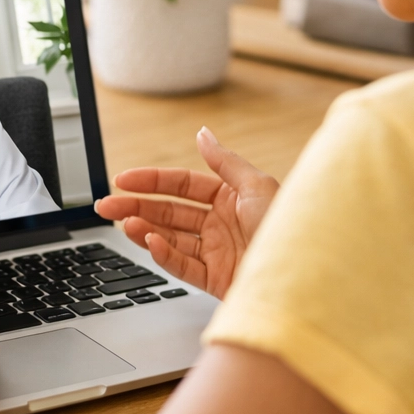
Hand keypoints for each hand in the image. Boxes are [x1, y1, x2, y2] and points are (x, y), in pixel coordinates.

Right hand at [95, 127, 278, 299]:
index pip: (182, 185)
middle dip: (136, 207)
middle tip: (106, 207)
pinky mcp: (217, 280)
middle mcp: (222, 223)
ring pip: (172, 239)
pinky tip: (151, 243)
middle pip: (170, 212)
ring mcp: (218, 252)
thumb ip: (224, 161)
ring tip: (125, 224)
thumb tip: (202, 133)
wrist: (307, 275)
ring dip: (146, 230)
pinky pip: (184, 266)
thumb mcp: (258, 185)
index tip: (123, 180)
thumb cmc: (290, 227)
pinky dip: (165, 255)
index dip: (151, 181)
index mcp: (231, 197)